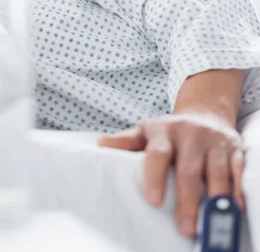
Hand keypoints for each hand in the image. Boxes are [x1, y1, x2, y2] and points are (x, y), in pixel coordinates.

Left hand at [99, 113, 244, 236]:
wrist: (204, 113)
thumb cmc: (168, 131)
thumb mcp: (144, 131)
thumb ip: (126, 141)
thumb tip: (101, 145)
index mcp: (163, 130)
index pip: (158, 154)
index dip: (156, 178)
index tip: (154, 201)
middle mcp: (190, 133)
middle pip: (188, 169)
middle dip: (187, 200)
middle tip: (184, 227)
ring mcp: (213, 140)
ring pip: (216, 172)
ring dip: (214, 199)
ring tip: (207, 222)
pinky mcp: (234, 147)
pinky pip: (238, 169)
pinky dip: (237, 189)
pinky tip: (234, 207)